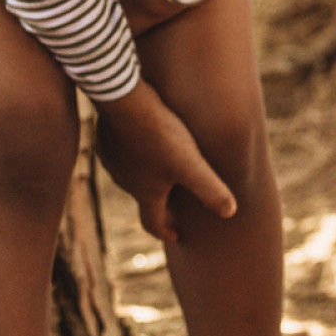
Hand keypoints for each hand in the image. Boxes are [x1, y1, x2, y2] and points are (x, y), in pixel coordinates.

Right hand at [93, 83, 237, 243]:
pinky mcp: (105, 140)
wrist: (123, 101)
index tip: (176, 235)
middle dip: (158, 200)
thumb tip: (230, 212)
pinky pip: (120, 151)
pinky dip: (133, 151)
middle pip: (143, 197)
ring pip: (130, 174)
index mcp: (146, 193)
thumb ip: (210, 189)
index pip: (153, 222)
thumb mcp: (191, 164)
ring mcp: (112, 161)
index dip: (165, 231)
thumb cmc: (158, 135)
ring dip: (144, 173)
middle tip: (174, 198)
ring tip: (161, 164)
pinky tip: (143, 138)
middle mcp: (125, 182)